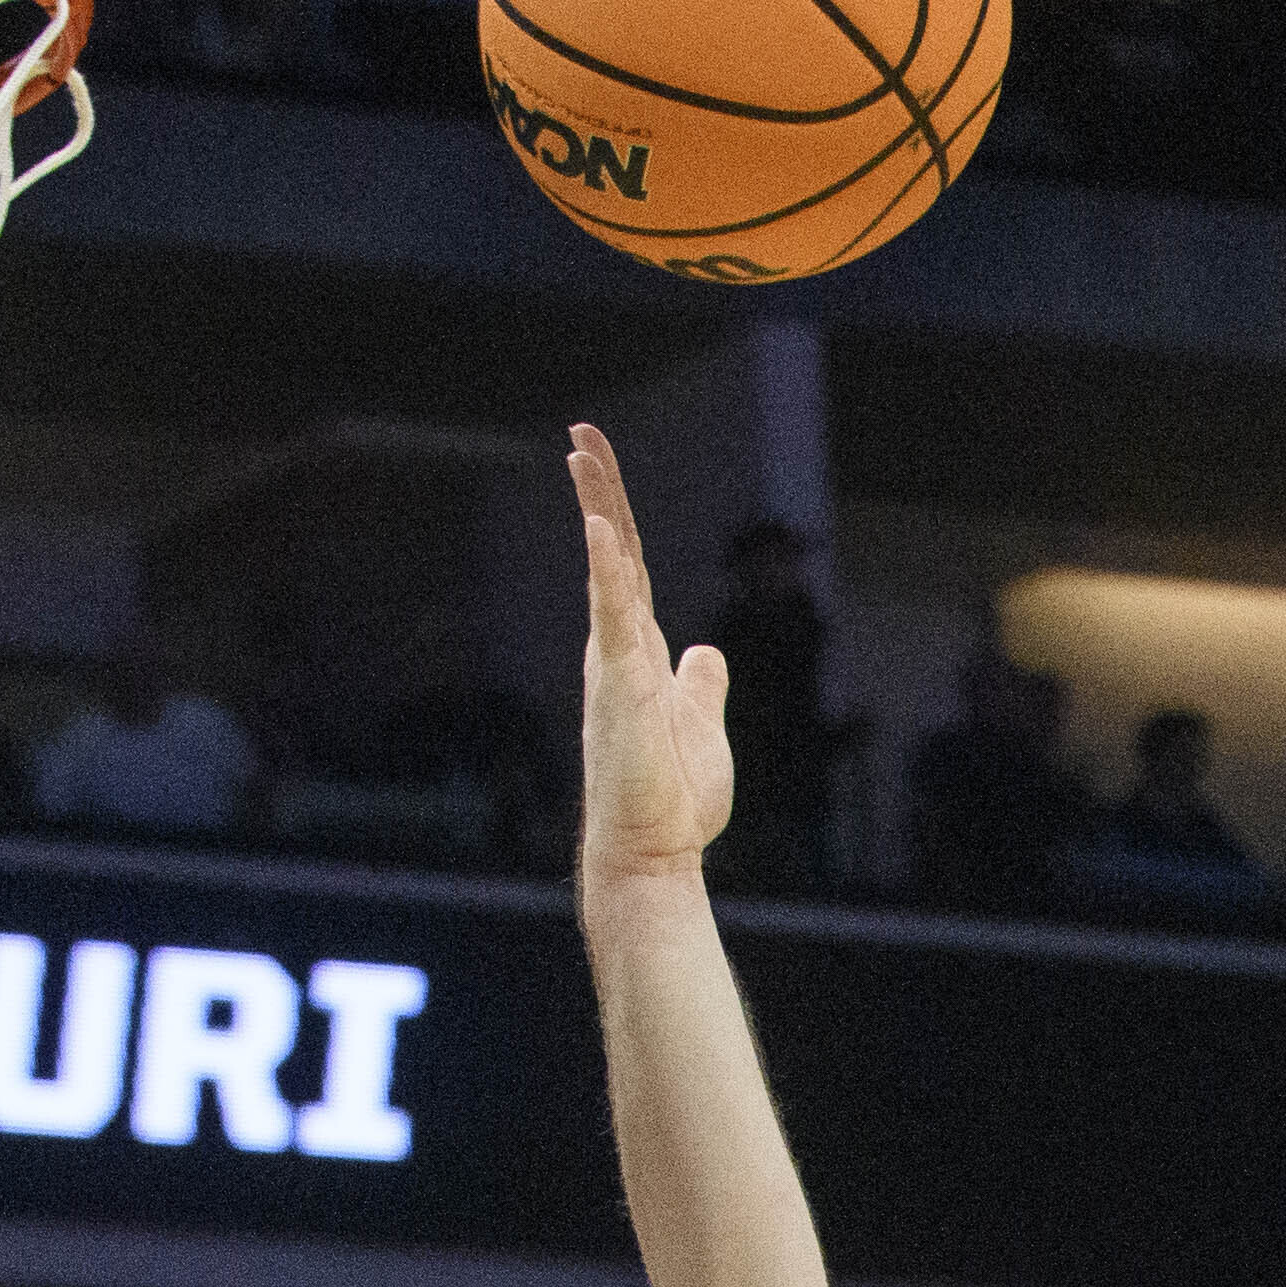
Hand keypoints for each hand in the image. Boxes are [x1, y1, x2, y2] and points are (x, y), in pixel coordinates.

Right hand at [562, 426, 732, 886]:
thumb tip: (705, 652)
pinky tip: (598, 528)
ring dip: (595, 508)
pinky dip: (606, 570)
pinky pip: (613, 616)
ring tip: (580, 454)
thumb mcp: (699, 725)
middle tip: (580, 434)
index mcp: (638, 654)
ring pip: (606, 569)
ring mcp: (614, 664)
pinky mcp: (620, 685)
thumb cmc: (670, 801)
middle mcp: (618, 650)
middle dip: (598, 490)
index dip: (617, 517)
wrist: (651, 852)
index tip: (596, 469)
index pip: (630, 569)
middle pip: (610, 552)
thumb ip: (700, 684)